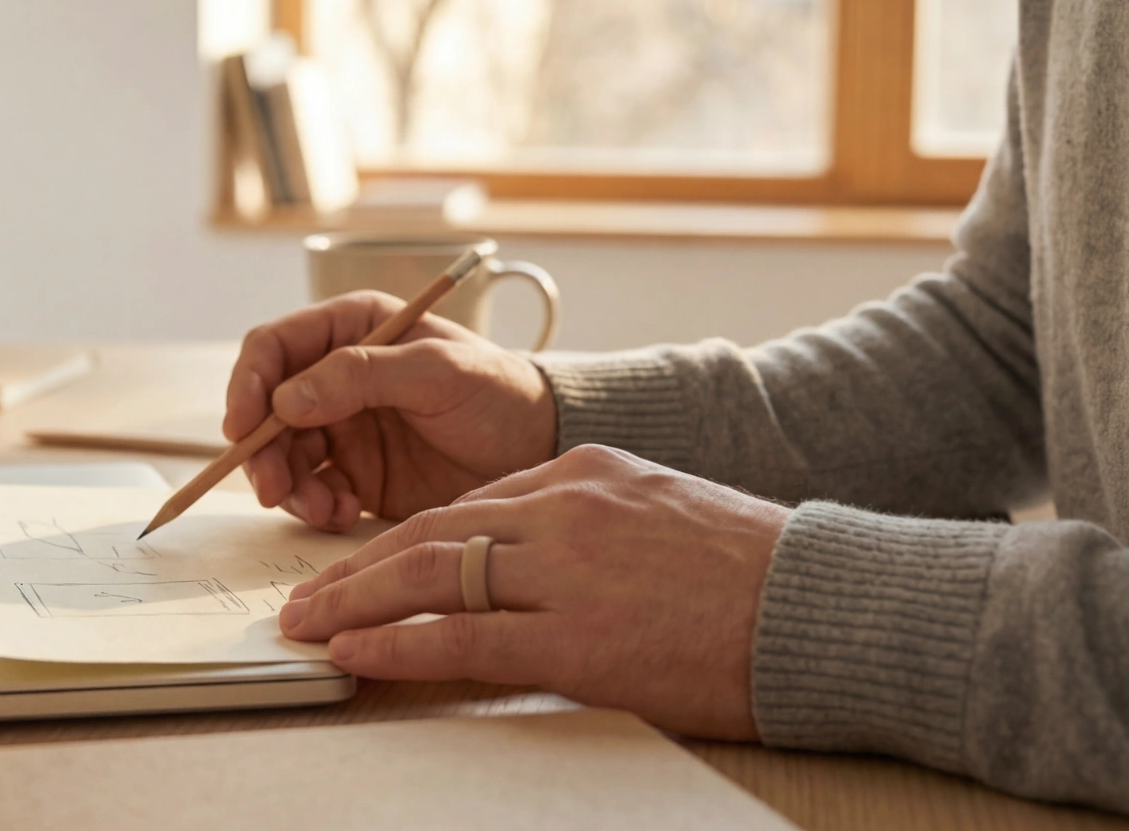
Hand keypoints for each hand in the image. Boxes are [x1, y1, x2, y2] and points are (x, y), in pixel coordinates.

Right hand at [226, 292, 555, 530]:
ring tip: (321, 509)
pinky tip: (343, 515)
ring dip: (288, 487)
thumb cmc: (499, 393)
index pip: (274, 347)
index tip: (241, 427)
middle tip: (275, 491)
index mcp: (351, 328)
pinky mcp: (355, 474)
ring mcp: (342, 426)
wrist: (540, 450)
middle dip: (262, 451)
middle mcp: (335, 376)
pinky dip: (314, 507)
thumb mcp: (439, 372)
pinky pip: (310, 491)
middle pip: (265, 410)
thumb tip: (286, 399)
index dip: (247, 385)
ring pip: (281, 456)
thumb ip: (363, 374)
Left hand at [276, 444, 788, 740]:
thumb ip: (590, 526)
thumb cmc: (754, 571)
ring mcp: (564, 573)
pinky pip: (460, 639)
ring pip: (429, 577)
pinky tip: (353, 655)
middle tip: (304, 597)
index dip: (402, 542)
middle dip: (356, 569)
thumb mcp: (661, 512)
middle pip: (429, 533)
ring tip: (306, 626)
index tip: (363, 566)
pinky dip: (395, 645)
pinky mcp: (575, 639)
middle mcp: (562, 510)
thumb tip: (534, 561)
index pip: (466, 506)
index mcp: (582, 472)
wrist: (823, 606)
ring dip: (354, 603)